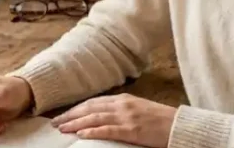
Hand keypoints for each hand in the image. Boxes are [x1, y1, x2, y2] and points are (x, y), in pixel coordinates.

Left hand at [51, 93, 175, 147]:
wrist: (178, 126)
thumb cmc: (160, 120)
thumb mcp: (138, 109)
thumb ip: (121, 109)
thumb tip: (102, 115)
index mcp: (123, 99)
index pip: (93, 102)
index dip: (77, 108)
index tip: (64, 115)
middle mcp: (122, 105)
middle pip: (90, 108)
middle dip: (71, 115)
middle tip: (55, 123)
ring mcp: (126, 117)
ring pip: (95, 118)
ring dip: (76, 123)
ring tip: (62, 129)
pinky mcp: (131, 130)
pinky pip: (108, 130)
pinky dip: (93, 131)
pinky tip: (81, 134)